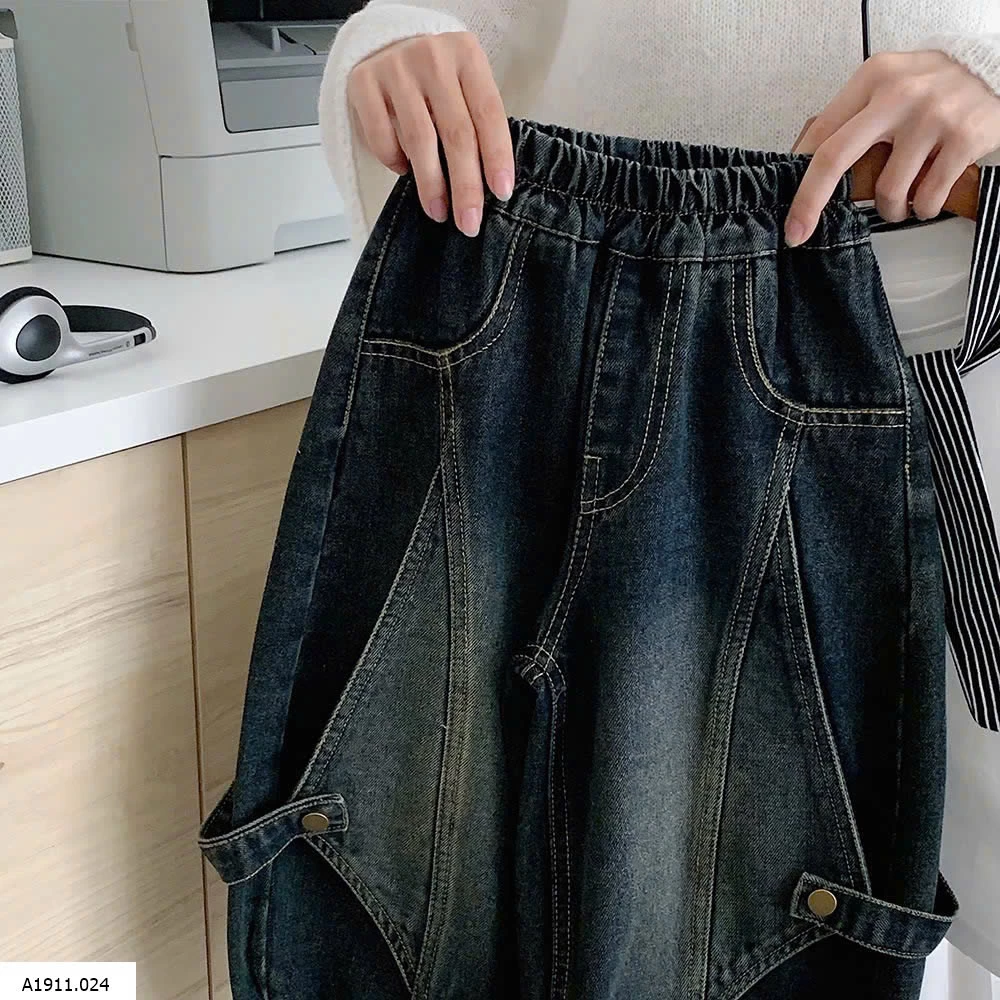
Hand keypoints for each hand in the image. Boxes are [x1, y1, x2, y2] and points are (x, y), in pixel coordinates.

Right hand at [347, 31, 513, 236]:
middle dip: (465, 185)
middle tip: (469, 222)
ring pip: (420, 139)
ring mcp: (395, 67)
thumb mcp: (463, 86)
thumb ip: (475, 121)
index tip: (501, 193)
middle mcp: (432, 56)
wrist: (384, 44)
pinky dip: (394, 161)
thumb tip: (488, 186)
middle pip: (456, 132)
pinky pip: (382, 136)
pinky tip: (403, 171)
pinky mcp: (362, 82)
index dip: (497, 156)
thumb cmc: (435, 79)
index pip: (488, 113)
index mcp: (466, 55)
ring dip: (431, 184)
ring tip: (439, 212)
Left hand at [788, 50, 999, 245]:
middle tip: (798, 233)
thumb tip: (803, 164)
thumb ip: (851, 116)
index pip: (821, 135)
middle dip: (809, 204)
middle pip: (834, 158)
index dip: (797, 180)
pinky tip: (927, 197)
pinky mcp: (964, 139)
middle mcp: (899, 93)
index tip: (788, 211)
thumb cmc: (935, 86)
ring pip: (886, 189)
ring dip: (890, 209)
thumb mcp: (889, 83)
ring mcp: (933, 116)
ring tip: (901, 200)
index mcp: (874, 77)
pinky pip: (926, 198)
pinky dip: (923, 209)